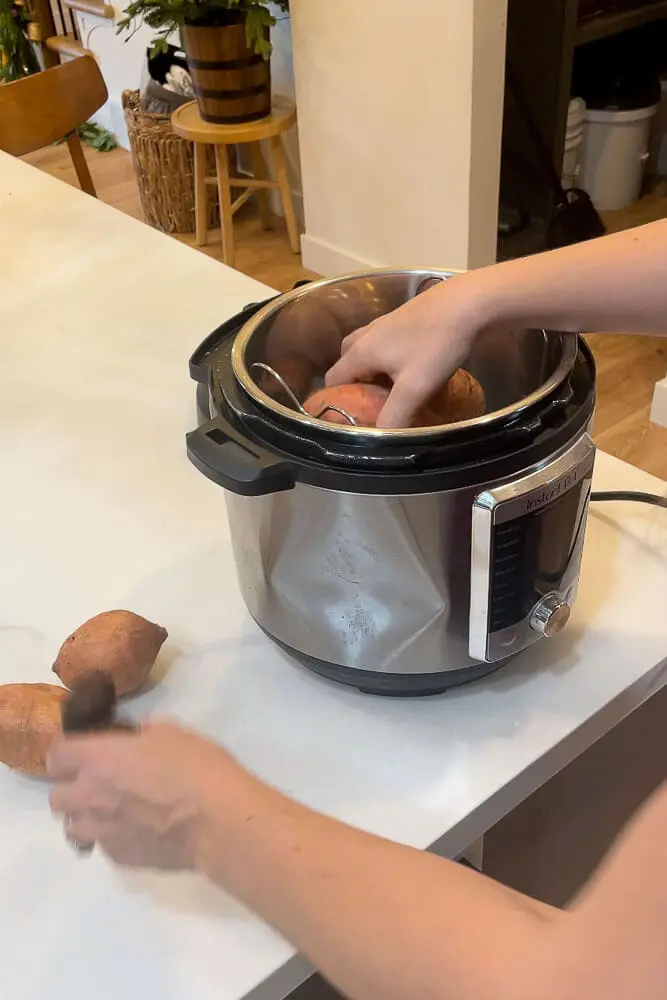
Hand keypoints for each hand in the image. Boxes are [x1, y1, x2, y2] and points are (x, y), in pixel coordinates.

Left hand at [47, 721, 241, 869]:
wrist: (216, 822)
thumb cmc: (197, 768)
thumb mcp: (175, 733)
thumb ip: (147, 732)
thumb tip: (140, 736)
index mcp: (100, 758)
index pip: (56, 755)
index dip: (66, 753)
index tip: (81, 752)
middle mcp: (90, 796)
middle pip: (56, 796)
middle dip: (70, 787)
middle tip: (96, 782)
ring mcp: (102, 830)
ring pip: (72, 826)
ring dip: (84, 816)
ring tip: (109, 811)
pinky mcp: (118, 856)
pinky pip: (101, 844)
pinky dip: (110, 836)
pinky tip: (135, 830)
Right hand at [325, 273, 492, 427]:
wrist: (470, 303)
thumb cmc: (437, 344)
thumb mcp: (415, 388)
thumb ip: (394, 416)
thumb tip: (378, 440)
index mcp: (362, 350)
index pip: (333, 379)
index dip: (335, 400)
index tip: (349, 418)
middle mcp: (369, 334)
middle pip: (348, 361)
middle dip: (354, 384)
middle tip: (371, 404)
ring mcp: (388, 322)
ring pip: (369, 350)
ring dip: (373, 370)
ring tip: (392, 389)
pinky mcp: (407, 318)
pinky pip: (388, 342)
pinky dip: (391, 358)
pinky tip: (413, 368)